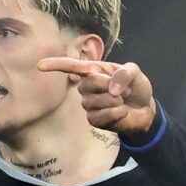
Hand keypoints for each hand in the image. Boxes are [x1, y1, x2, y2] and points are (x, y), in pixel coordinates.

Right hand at [37, 57, 155, 133]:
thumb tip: (111, 88)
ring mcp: (89, 104)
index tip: (40, 66)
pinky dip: (114, 114)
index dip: (56, 65)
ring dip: (113, 101)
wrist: (145, 109)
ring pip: (92, 101)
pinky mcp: (94, 119)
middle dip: (107, 85)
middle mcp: (88, 87)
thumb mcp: (135, 73)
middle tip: (122, 90)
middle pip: (87, 83)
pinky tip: (121, 112)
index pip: (71, 66)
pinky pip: (98, 116)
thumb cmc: (137, 88)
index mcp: (95, 71)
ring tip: (121, 101)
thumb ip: (125, 73)